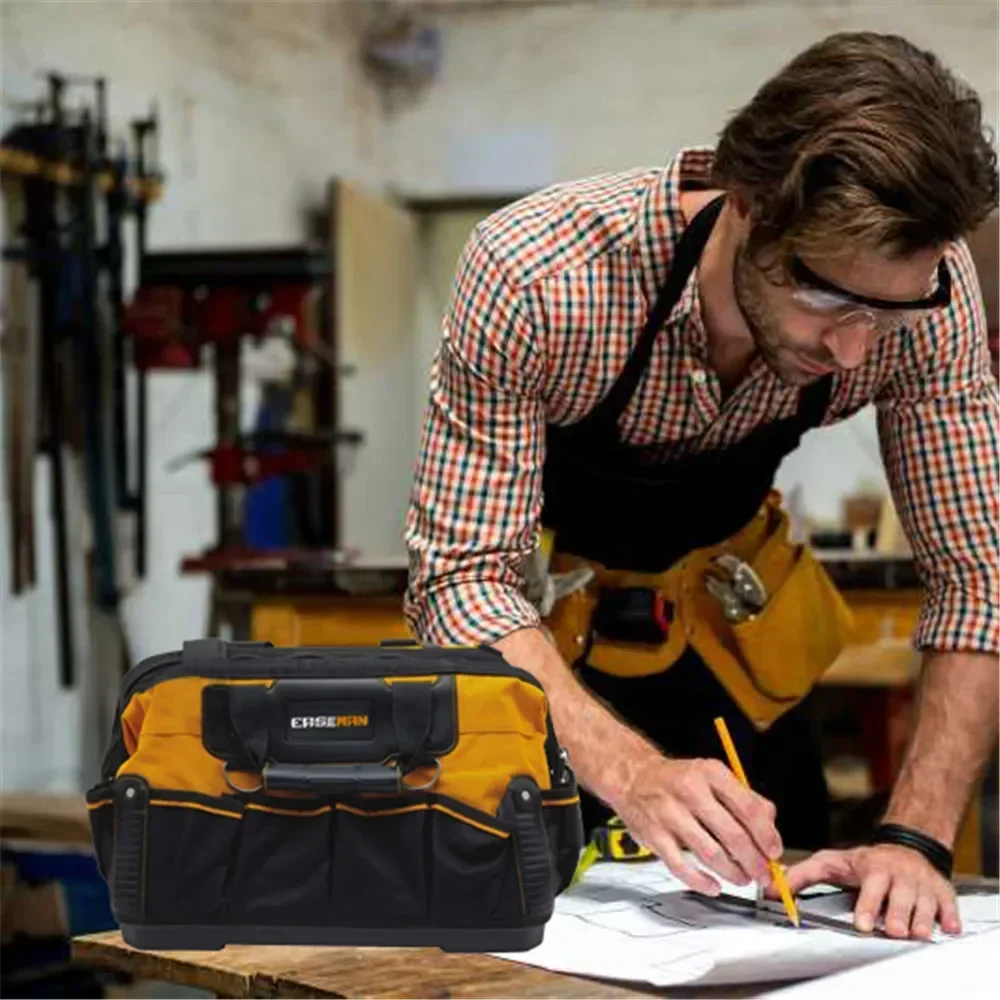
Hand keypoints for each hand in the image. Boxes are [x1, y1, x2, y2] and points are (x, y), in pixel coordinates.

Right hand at [611, 751, 782, 895]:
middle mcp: (690, 791)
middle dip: (754, 861)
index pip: (748, 808)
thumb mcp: (712, 776)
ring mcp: (670, 814)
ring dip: (733, 873)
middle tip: (763, 874)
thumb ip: (745, 798)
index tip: (774, 851)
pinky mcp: (654, 836)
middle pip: (733, 835)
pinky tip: (713, 886)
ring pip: (710, 854)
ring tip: (742, 879)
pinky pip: (681, 867)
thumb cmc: (677, 779)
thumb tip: (770, 827)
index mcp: (710, 773)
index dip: (767, 835)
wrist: (633, 777)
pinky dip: (701, 882)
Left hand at [773, 845, 961, 939]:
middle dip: (897, 914)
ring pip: (924, 904)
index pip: (871, 887)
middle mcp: (899, 876)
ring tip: (915, 932)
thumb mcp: (831, 862)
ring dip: (921, 919)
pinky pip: (948, 906)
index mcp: (874, 869)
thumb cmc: (866, 861)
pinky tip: (947, 926)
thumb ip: (802, 876)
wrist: (907, 846)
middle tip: (894, 930)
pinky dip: (949, 917)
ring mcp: (922, 885)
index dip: (868, 905)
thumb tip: (772, 890)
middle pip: (900, 898)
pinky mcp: (942, 893)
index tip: (863, 923)